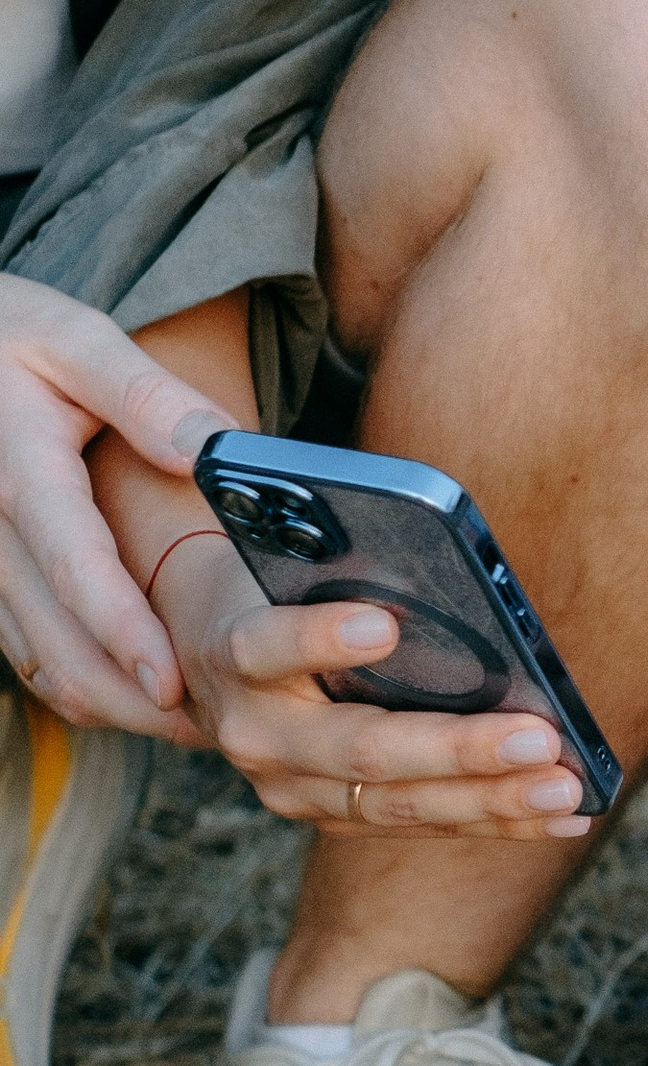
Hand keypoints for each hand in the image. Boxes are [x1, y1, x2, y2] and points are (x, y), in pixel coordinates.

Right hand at [0, 277, 239, 733]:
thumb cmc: (11, 334)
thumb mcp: (76, 338)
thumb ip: (144, 393)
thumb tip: (208, 449)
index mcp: (24, 474)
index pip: (75, 568)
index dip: (122, 631)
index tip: (170, 679)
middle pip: (56, 638)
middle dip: (127, 697)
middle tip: (209, 730)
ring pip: (36, 658)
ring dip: (107, 701)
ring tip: (190, 727)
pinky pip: (22, 649)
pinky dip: (75, 682)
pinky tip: (134, 698)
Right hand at [151, 536, 593, 837]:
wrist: (204, 655)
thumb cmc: (276, 585)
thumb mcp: (288, 562)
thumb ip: (343, 566)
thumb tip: (453, 578)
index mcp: (233, 651)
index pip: (268, 645)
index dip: (319, 638)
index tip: (382, 625)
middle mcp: (254, 734)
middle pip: (359, 749)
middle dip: (457, 749)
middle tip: (540, 739)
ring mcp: (291, 787)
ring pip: (396, 802)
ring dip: (492, 799)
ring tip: (566, 788)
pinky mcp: (330, 813)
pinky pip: (421, 822)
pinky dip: (497, 819)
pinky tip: (564, 814)